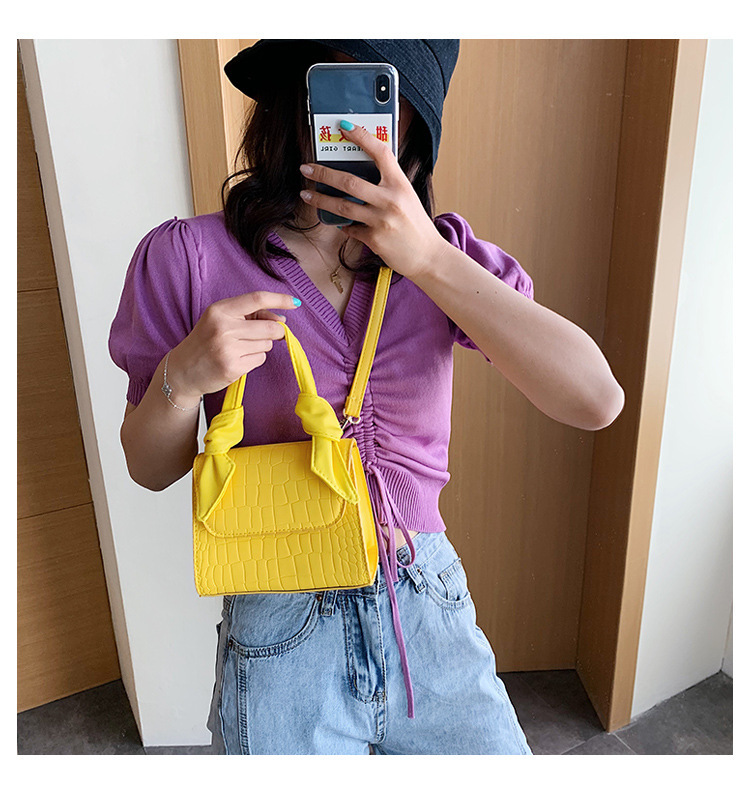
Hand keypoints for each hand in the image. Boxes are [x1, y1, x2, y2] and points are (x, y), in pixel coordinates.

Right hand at [167, 291, 299, 399]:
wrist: (182, 370)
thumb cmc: (206, 341)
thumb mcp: (222, 320)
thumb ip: (250, 316)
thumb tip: (282, 320)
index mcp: (219, 310)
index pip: (257, 299)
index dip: (279, 300)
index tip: (295, 302)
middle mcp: (223, 328)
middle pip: (270, 327)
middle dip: (276, 332)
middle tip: (269, 335)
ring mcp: (227, 349)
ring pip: (267, 345)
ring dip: (261, 347)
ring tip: (240, 348)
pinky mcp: (232, 368)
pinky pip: (260, 360)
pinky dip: (254, 360)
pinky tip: (238, 360)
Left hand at [299, 121, 448, 279]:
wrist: (428, 256)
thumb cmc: (416, 226)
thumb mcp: (407, 198)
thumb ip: (387, 185)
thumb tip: (360, 173)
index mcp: (401, 185)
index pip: (380, 153)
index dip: (361, 136)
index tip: (344, 126)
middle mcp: (391, 200)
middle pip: (349, 182)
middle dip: (323, 173)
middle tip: (306, 168)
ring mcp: (381, 221)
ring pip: (342, 206)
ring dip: (320, 199)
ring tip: (306, 194)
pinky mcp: (374, 239)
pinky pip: (350, 228)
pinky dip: (342, 225)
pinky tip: (338, 222)